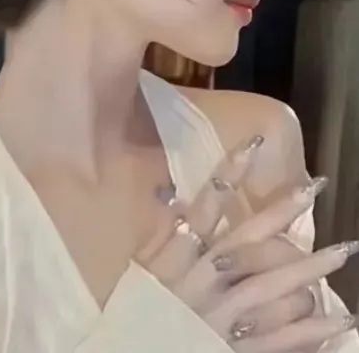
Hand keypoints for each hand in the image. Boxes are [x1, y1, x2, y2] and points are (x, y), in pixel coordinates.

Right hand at [137, 137, 357, 351]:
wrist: (136, 352)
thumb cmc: (137, 312)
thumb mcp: (139, 269)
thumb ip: (158, 236)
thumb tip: (173, 196)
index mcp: (178, 257)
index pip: (206, 206)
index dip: (230, 173)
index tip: (254, 142)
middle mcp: (206, 279)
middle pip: (249, 240)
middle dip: (281, 212)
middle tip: (314, 187)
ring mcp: (226, 314)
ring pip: (274, 286)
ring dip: (310, 268)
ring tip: (345, 249)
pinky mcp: (239, 348)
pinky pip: (283, 339)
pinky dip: (313, 330)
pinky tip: (344, 319)